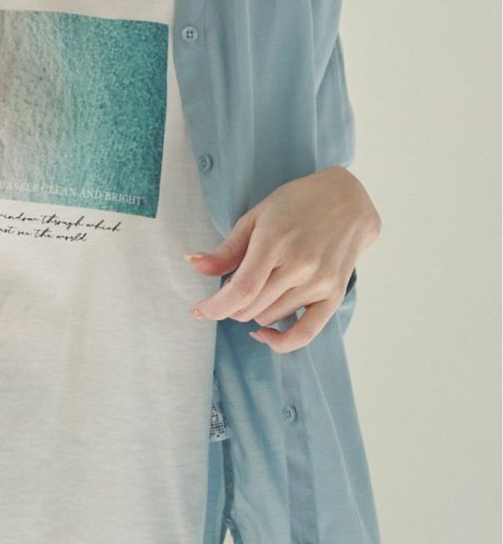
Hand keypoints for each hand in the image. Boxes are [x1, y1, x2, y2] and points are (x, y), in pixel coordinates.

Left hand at [184, 166, 380, 352]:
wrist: (347, 201)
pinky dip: (280, 341)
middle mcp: (300, 266)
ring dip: (253, 310)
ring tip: (258, 287)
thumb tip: (195, 265)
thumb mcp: (255, 218)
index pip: (241, 290)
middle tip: (231, 288)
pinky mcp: (334, 296)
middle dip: (230, 304)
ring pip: (268, 318)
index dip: (214, 307)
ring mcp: (320, 283)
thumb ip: (227, 249)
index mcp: (276, 242)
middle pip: (250, 308)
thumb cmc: (296, 205)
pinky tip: (264, 334)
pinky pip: (304, 334)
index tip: (198, 311)